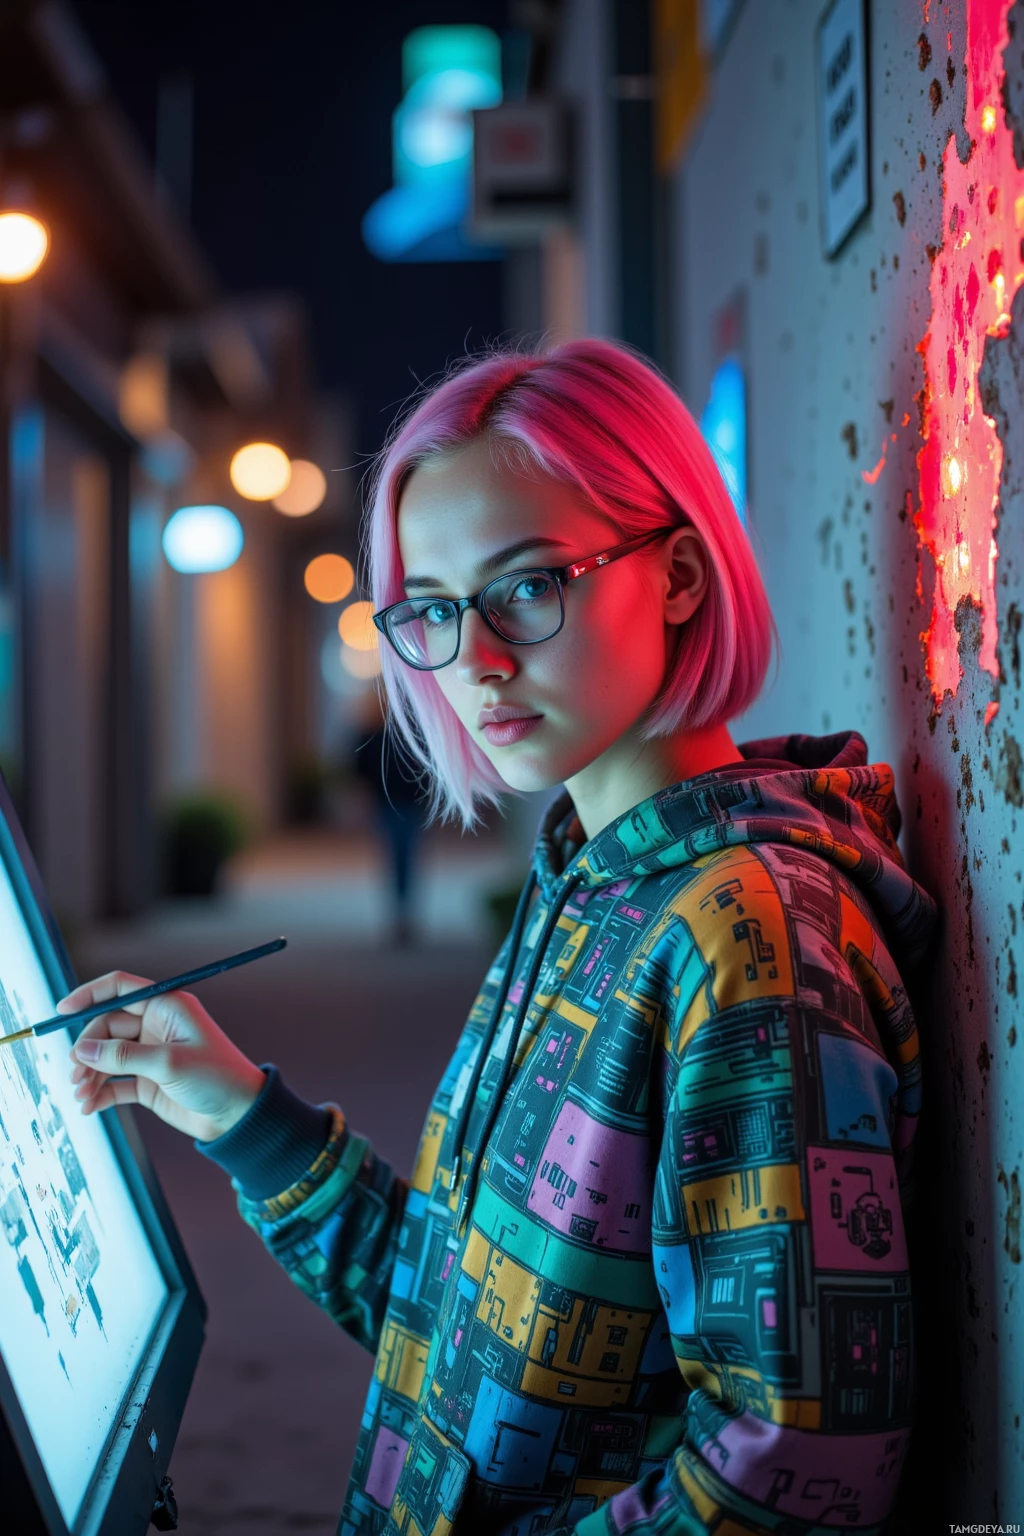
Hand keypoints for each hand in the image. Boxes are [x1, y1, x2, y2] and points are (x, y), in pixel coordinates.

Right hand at [63, 971, 266, 1141]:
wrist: (239, 1116)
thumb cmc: (217, 1078)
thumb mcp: (169, 1064)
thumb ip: (124, 1057)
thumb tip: (83, 1051)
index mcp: (166, 1007)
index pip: (120, 988)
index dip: (89, 995)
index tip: (62, 1011)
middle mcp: (156, 1026)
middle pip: (106, 1027)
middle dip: (87, 1049)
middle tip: (76, 1073)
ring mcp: (150, 1054)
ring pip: (106, 1057)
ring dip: (90, 1075)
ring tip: (81, 1095)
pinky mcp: (148, 1082)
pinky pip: (115, 1082)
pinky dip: (99, 1092)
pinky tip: (89, 1106)